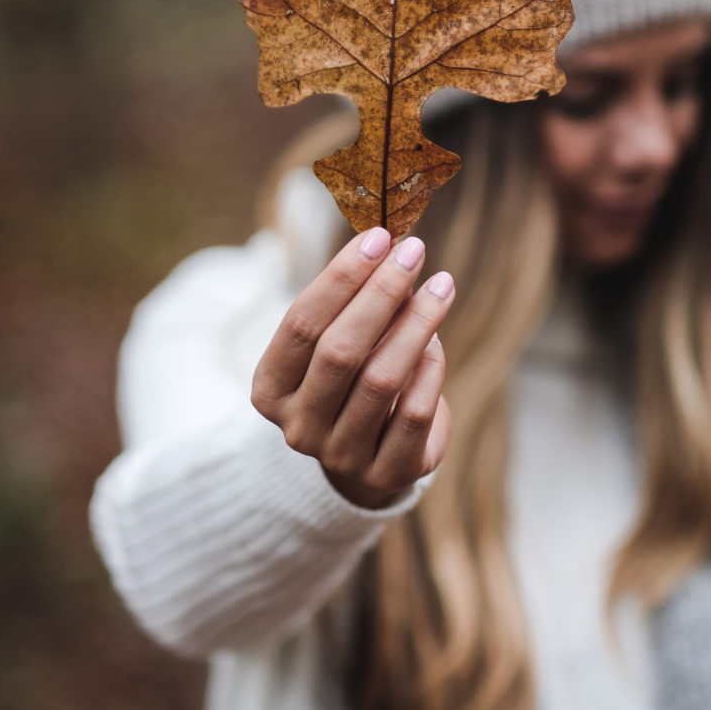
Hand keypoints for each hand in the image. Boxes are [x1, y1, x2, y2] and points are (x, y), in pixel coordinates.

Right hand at [250, 227, 453, 509]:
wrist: (366, 461)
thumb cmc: (347, 384)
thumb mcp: (334, 346)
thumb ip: (352, 308)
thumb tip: (391, 250)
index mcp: (270, 390)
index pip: (300, 324)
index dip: (340, 278)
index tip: (379, 237)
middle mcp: (298, 427)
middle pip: (340, 351)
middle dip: (381, 293)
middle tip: (414, 251)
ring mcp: (341, 455)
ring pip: (381, 379)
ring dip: (416, 324)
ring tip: (441, 286)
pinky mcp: (388, 472)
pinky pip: (414, 412)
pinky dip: (430, 369)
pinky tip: (437, 339)